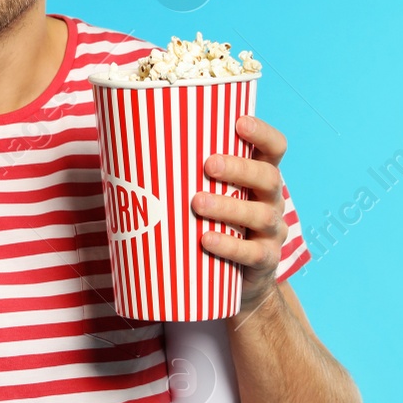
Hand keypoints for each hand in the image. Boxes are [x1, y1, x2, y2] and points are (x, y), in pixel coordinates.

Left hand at [191, 114, 288, 311]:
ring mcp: (273, 232)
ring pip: (260, 215)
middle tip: (208, 165)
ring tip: (197, 203)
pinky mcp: (266, 261)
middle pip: (268, 178)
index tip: (239, 122)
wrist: (240, 279)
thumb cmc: (216, 224)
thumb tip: (127, 153)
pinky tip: (206, 240)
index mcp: (260, 177)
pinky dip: (229, 246)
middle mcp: (273, 200)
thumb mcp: (210, 195)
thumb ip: (188, 176)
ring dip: (228, 206)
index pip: (274, 148)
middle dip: (239, 168)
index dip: (262, 133)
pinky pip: (252, 254)